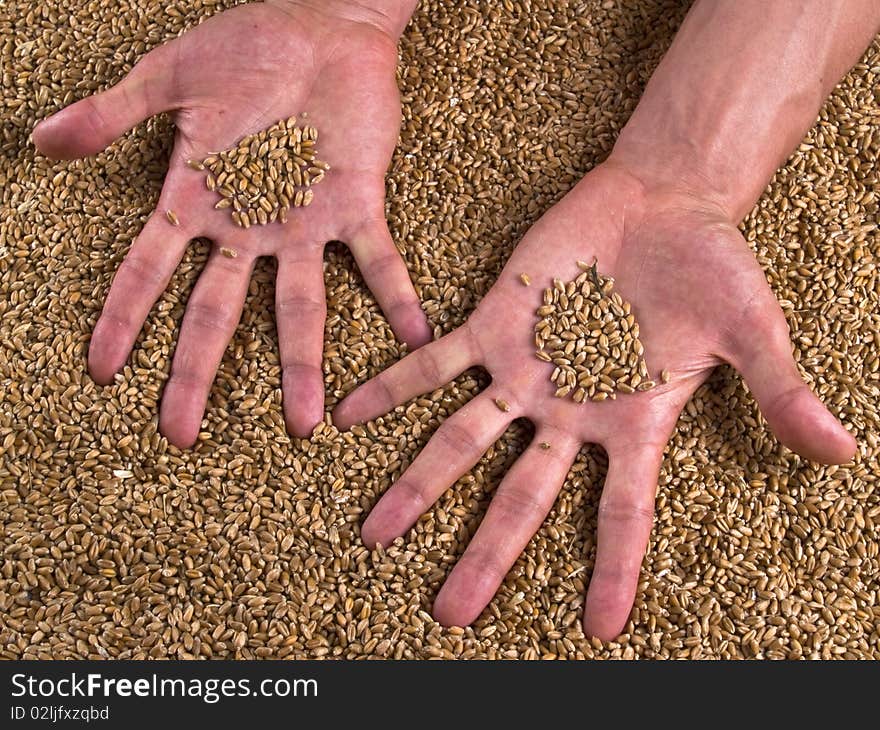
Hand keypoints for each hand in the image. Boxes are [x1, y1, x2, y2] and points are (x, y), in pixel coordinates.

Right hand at [32, 0, 429, 444]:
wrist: (323, 21)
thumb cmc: (247, 45)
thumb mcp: (169, 75)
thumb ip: (113, 112)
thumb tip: (38, 142)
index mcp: (198, 200)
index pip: (148, 272)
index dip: (123, 320)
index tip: (101, 372)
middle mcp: (250, 227)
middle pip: (217, 314)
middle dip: (197, 373)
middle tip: (183, 436)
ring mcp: (305, 223)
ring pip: (299, 306)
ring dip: (301, 363)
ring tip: (305, 423)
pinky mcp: (358, 203)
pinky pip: (379, 258)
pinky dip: (397, 295)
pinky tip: (414, 337)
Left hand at [333, 162, 856, 639]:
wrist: (662, 201)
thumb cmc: (712, 266)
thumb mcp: (753, 331)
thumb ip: (779, 392)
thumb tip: (843, 452)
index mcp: (631, 422)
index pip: (622, 514)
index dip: (613, 571)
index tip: (601, 631)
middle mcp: (569, 409)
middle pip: (519, 497)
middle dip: (485, 554)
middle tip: (447, 614)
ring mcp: (526, 368)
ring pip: (462, 439)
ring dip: (419, 484)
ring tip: (375, 531)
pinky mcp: (494, 321)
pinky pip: (435, 361)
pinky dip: (393, 386)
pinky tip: (348, 416)